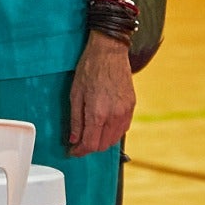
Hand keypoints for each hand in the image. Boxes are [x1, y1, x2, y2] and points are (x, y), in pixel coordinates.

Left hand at [68, 34, 134, 155]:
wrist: (109, 52)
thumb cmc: (89, 70)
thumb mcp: (75, 95)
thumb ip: (75, 120)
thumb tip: (74, 139)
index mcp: (98, 113)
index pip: (90, 144)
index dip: (80, 151)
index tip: (72, 152)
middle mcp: (115, 116)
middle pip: (103, 145)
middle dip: (89, 148)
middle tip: (78, 144)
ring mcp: (126, 111)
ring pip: (115, 139)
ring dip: (101, 142)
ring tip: (89, 136)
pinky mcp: (132, 106)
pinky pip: (123, 128)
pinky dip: (112, 133)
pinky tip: (103, 127)